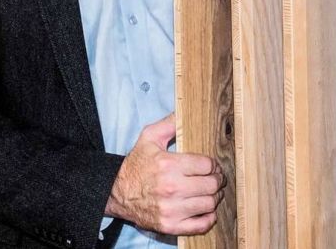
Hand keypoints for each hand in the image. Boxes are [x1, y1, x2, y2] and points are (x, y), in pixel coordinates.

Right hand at [105, 113, 225, 234]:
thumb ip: (169, 124)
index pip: (206, 165)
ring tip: (210, 192)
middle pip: (211, 185)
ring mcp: (171, 209)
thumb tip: (184, 110)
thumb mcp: (149, 138)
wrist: (117, 193)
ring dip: (214, 197)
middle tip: (215, 178)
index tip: (212, 166)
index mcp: (168, 165)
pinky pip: (201, 225)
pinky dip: (208, 218)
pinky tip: (205, 209)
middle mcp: (171, 188)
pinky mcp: (170, 225)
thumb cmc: (136, 165)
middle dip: (217, 180)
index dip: (213, 164)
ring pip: (209, 204)